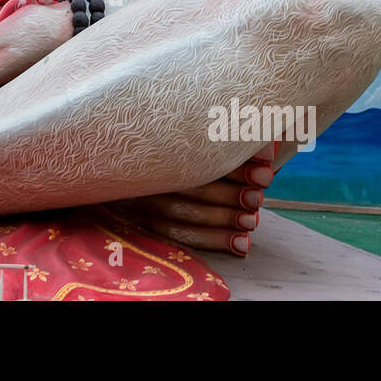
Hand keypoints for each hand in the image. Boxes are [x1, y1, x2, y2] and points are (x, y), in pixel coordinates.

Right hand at [103, 141, 278, 256]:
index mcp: (154, 144)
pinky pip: (177, 237)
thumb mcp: (188, 136)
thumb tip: (270, 144)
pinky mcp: (141, 223)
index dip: (235, 164)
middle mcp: (143, 174)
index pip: (197, 155)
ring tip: (252, 222)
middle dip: (229, 194)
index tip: (266, 169)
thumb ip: (224, 137)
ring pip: (181, 215)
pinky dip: (214, 242)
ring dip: (222, 220)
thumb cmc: (171, 148)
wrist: (111, 161)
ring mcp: (138, 200)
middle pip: (188, 186)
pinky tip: (241, 245)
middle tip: (258, 197)